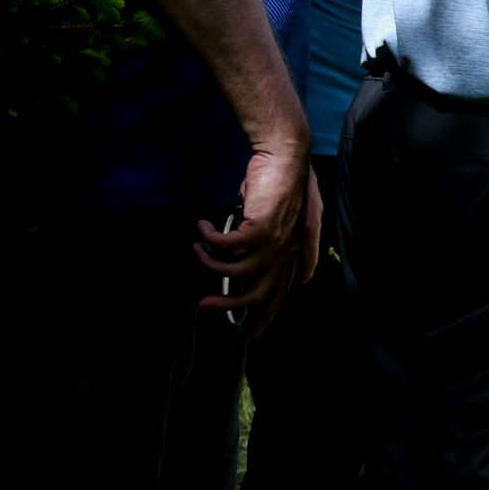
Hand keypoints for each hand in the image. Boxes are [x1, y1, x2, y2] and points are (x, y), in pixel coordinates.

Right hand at [197, 132, 313, 332]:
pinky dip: (209, 238)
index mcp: (291, 251)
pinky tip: (202, 226)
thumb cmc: (280, 182)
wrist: (286, 155)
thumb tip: (246, 251)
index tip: (251, 334)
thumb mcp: (276, 215)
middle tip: (204, 305)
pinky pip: (226, 245)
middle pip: (259, 294)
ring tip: (197, 251)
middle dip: (231, 305)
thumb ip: (269, 237)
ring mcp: (275, 241)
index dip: (267, 316)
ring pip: (237, 271)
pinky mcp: (261, 228)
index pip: (280, 293)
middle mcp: (286, 251)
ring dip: (210, 263)